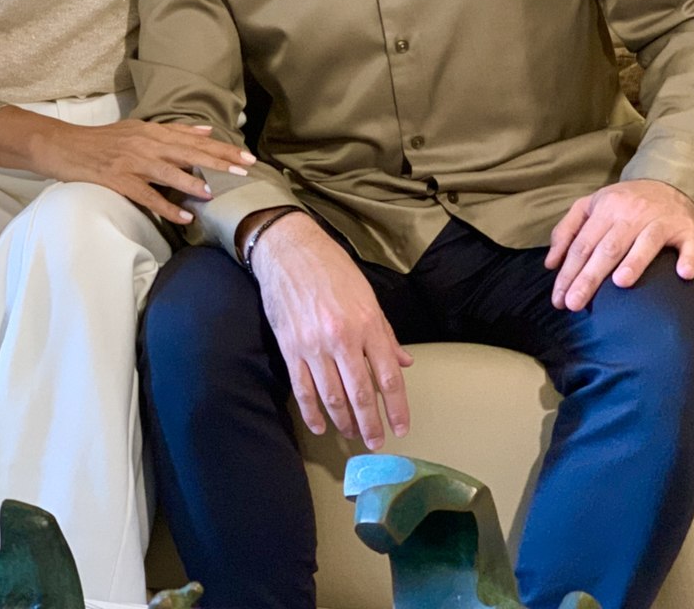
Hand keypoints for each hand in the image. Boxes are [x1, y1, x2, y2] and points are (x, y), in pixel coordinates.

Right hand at [28, 117, 255, 224]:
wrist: (65, 145)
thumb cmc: (104, 139)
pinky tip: (183, 217)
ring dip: (192, 182)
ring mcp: (131, 162)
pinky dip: (165, 207)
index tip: (246, 156)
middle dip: (219, 161)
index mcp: (153, 131)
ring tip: (214, 192)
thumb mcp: (140, 128)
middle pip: (189, 152)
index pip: (195, 140)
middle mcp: (146, 144)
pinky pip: (146, 196)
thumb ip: (174, 131)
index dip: (223, 148)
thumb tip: (208, 131)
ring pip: (168, 172)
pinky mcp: (118, 180)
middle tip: (245, 170)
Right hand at [249, 211, 412, 449]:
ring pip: (332, 397)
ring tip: (352, 435)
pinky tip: (320, 425)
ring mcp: (314, 345)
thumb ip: (385, 333)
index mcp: (368, 323)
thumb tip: (403, 363)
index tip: (401, 428)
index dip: (396, 408)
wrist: (290, 250)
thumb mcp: (368, 296)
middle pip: (360, 394)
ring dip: (344, 422)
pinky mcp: (290, 348)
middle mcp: (343, 338)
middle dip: (370, 424)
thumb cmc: (333, 269)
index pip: (388, 377)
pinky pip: (302, 389)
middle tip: (376, 443)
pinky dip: (312, 412)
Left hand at [545, 178, 693, 310]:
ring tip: (620, 283)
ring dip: (634, 262)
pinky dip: (687, 259)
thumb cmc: (624, 203)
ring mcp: (661, 221)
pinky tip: (683, 274)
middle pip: (608, 248)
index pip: (582, 245)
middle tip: (575, 303)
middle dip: (589, 276)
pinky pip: (688, 246)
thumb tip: (551, 263)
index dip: (568, 272)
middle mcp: (631, 214)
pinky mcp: (687, 230)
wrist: (670, 184)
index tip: (559, 299)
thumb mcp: (590, 207)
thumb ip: (566, 231)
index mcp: (605, 209)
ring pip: (645, 242)